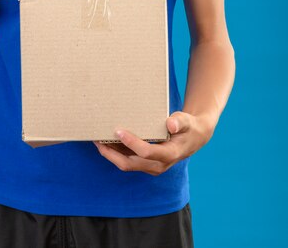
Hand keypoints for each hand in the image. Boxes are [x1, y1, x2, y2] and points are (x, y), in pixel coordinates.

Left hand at [93, 111, 214, 174]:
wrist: (192, 138)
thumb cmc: (188, 127)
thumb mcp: (187, 122)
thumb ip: (180, 122)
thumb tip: (171, 124)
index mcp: (169, 154)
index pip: (146, 152)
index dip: (131, 142)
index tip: (118, 130)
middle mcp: (158, 165)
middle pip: (130, 163)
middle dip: (111, 153)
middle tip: (97, 139)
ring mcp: (151, 166)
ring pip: (126, 164)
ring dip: (110, 154)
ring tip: (96, 140)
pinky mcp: (145, 164)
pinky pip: (127, 161)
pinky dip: (115, 153)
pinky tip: (106, 142)